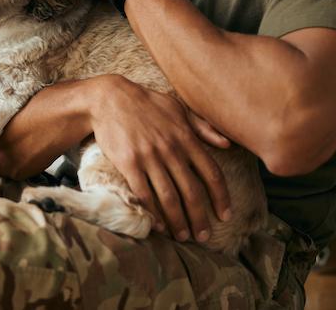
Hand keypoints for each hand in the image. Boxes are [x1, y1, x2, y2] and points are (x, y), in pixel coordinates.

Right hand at [89, 76, 232, 242]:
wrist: (108, 98)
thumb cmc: (145, 103)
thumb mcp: (177, 108)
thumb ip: (203, 127)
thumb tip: (227, 144)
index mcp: (185, 137)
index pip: (211, 173)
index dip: (220, 197)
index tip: (225, 215)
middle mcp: (171, 150)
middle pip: (192, 191)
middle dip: (200, 217)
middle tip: (204, 236)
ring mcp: (150, 157)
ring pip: (169, 197)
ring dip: (178, 221)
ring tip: (183, 236)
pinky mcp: (129, 163)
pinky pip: (144, 194)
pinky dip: (153, 213)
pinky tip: (158, 226)